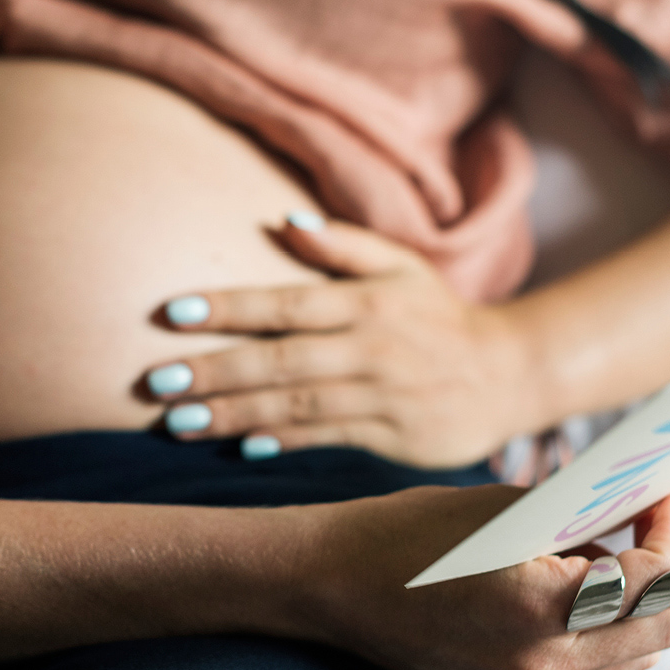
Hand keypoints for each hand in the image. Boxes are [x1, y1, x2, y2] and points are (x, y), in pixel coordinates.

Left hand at [145, 213, 537, 467]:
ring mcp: (383, 396)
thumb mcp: (400, 266)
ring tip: (178, 422)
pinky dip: (286, 442)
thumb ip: (341, 246)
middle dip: (214, 372)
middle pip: (281, 361)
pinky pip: (329, 439)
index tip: (171, 312)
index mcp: (367, 302)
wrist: (513, 373)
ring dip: (235, 414)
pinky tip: (243, 447)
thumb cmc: (437, 314)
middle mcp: (372, 349)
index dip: (228, 307)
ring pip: (297, 406)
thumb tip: (283, 223)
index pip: (285, 303)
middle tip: (156, 382)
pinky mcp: (394, 437)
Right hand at [303, 485, 669, 669]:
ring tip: (607, 554)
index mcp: (541, 605)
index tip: (667, 494)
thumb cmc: (402, 533)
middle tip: (645, 522)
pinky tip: (573, 591)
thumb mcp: (501, 510)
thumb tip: (641, 509)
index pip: (662, 581)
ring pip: (637, 656)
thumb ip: (580, 515)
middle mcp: (542, 660)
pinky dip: (604, 632)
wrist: (328, 583)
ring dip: (640, 605)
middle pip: (667, 630)